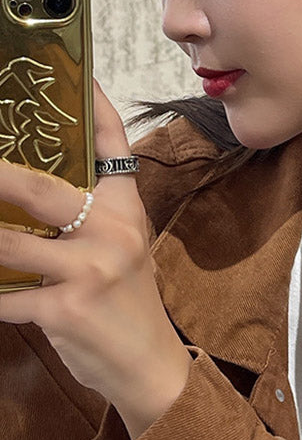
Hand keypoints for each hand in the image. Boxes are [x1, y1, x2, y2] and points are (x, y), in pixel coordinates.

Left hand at [0, 79, 191, 438]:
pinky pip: (8, 297)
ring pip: (12, 245)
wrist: (149, 363)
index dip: (97, 109)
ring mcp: (91, 269)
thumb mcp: (122, 248)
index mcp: (126, 210)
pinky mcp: (67, 309)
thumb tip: (33, 196)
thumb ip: (89, 220)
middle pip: (45, 190)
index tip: (83, 76)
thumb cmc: (130, 300)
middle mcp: (113, 232)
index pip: (114, 148)